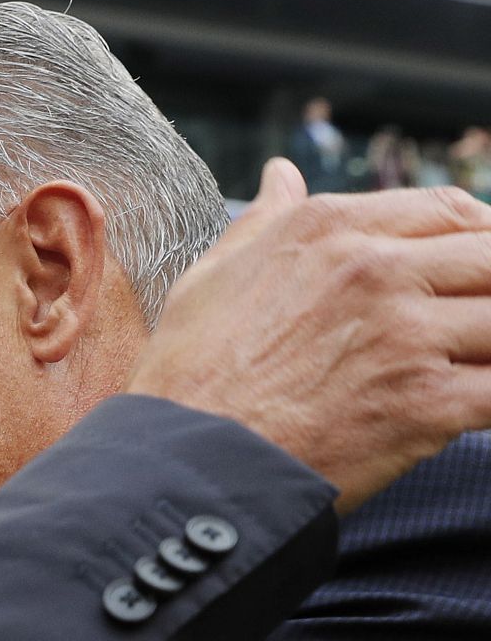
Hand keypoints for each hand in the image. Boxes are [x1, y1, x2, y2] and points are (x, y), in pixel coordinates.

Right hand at [128, 158, 490, 513]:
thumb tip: (281, 176)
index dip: (482, 233)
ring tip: (473, 366)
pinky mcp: (426, 403)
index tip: (479, 266)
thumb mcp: (211, 280)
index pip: (446, 208)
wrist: (181, 464)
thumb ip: (261, 222)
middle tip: (477, 328)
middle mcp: (374, 270)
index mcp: (328, 231)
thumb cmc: (187, 378)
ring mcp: (405, 335)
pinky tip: (476, 406)